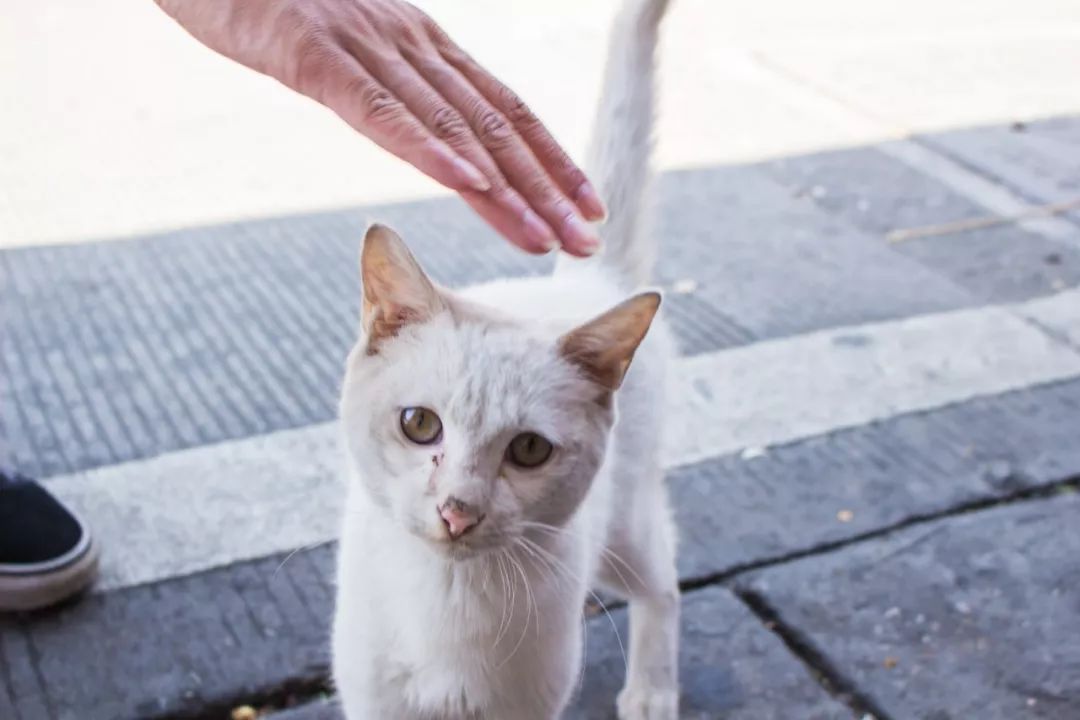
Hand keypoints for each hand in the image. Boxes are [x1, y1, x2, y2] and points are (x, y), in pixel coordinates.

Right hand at [156, 0, 604, 255]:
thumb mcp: (348, 45)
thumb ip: (392, 86)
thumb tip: (429, 132)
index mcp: (421, 46)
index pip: (504, 109)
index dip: (552, 159)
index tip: (589, 207)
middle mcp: (409, 45)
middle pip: (494, 126)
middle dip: (546, 190)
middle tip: (586, 243)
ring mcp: (365, 46)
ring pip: (450, 125)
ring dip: (503, 186)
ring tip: (544, 237)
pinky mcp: (314, 53)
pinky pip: (378, 108)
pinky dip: (425, 147)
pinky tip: (466, 182)